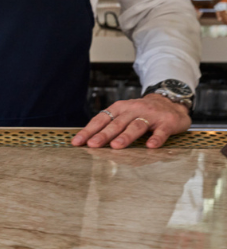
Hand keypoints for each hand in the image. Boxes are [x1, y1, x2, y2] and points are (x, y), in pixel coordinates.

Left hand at [71, 94, 191, 148]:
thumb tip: (88, 140)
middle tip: (92, 145)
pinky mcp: (166, 123)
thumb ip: (110, 124)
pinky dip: (156, 138)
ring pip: (135, 126)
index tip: (77, 142)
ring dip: (125, 136)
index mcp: (119, 108)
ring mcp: (150, 116)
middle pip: (116, 123)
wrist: (171, 102)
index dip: (88, 131)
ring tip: (115, 146)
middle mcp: (133, 110)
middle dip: (103, 135)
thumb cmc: (142, 112)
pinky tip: (150, 146)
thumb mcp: (124, 113)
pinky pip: (161, 132)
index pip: (101, 120)